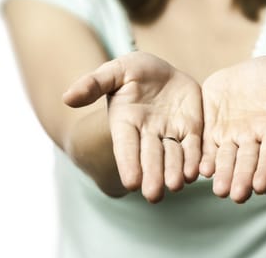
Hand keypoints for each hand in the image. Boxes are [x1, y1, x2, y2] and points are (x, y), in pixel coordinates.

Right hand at [63, 51, 202, 202]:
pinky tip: (198, 171)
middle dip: (153, 175)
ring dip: (175, 171)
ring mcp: (170, 133)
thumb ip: (93, 83)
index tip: (131, 182)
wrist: (161, 71)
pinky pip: (194, 146)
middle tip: (154, 195)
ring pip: (173, 156)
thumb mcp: (114, 71)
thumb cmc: (132, 71)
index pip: (126, 146)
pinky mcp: (191, 129)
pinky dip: (196, 159)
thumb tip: (67, 97)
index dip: (128, 163)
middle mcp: (147, 134)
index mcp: (125, 123)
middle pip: (150, 157)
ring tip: (177, 185)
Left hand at [199, 56, 265, 202]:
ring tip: (219, 189)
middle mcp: (251, 139)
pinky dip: (202, 159)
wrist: (248, 73)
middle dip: (242, 178)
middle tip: (237, 196)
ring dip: (222, 175)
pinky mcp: (210, 131)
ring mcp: (229, 136)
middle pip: (247, 161)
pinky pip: (205, 147)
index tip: (262, 186)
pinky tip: (198, 170)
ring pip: (225, 159)